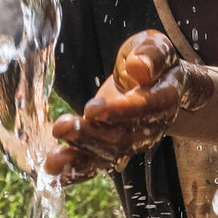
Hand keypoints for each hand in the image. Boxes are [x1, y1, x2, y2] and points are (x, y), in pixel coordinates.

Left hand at [44, 31, 182, 182]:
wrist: (156, 80)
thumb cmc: (153, 60)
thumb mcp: (155, 45)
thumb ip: (152, 54)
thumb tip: (139, 68)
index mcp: (164, 98)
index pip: (144, 108)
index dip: (120, 111)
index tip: (92, 109)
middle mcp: (151, 126)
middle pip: (123, 139)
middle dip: (90, 136)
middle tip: (62, 127)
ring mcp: (133, 142)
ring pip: (109, 156)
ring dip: (79, 159)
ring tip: (53, 160)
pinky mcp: (114, 148)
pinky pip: (98, 164)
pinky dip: (76, 171)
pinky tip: (55, 172)